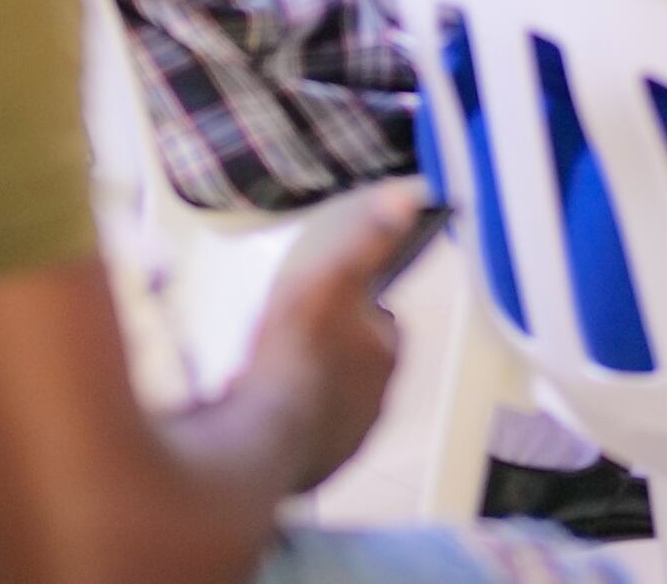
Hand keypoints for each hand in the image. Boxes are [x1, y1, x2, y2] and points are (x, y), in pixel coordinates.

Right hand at [234, 180, 417, 492]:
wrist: (258, 438)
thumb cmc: (295, 353)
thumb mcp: (328, 277)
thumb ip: (367, 240)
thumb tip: (408, 200)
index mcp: (387, 353)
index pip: (383, 321)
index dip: (355, 306)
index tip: (324, 297)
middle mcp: (377, 401)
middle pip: (357, 362)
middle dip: (334, 348)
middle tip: (291, 333)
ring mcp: (347, 438)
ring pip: (333, 401)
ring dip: (312, 386)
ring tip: (270, 369)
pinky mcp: (317, 467)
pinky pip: (308, 436)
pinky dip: (292, 421)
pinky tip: (262, 407)